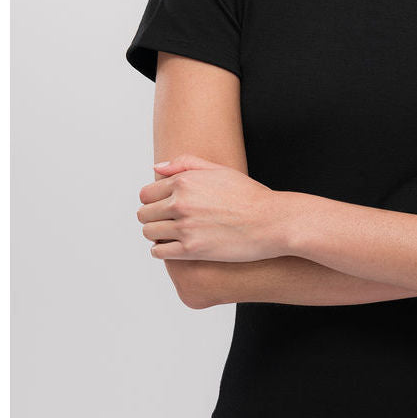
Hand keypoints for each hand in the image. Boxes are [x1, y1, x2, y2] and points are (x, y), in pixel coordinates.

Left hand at [137, 154, 285, 261]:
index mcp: (185, 181)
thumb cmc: (250, 196)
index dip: (153, 201)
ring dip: (157, 235)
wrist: (272, 222)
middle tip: (167, 223)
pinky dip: (162, 252)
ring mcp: (185, 227)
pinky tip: (175, 249)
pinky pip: (159, 253)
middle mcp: (181, 203)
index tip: (163, 208)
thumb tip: (157, 168)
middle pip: (144, 214)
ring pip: (149, 233)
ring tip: (171, 236)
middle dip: (153, 218)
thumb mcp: (220, 170)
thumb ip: (186, 164)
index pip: (147, 193)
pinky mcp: (192, 250)